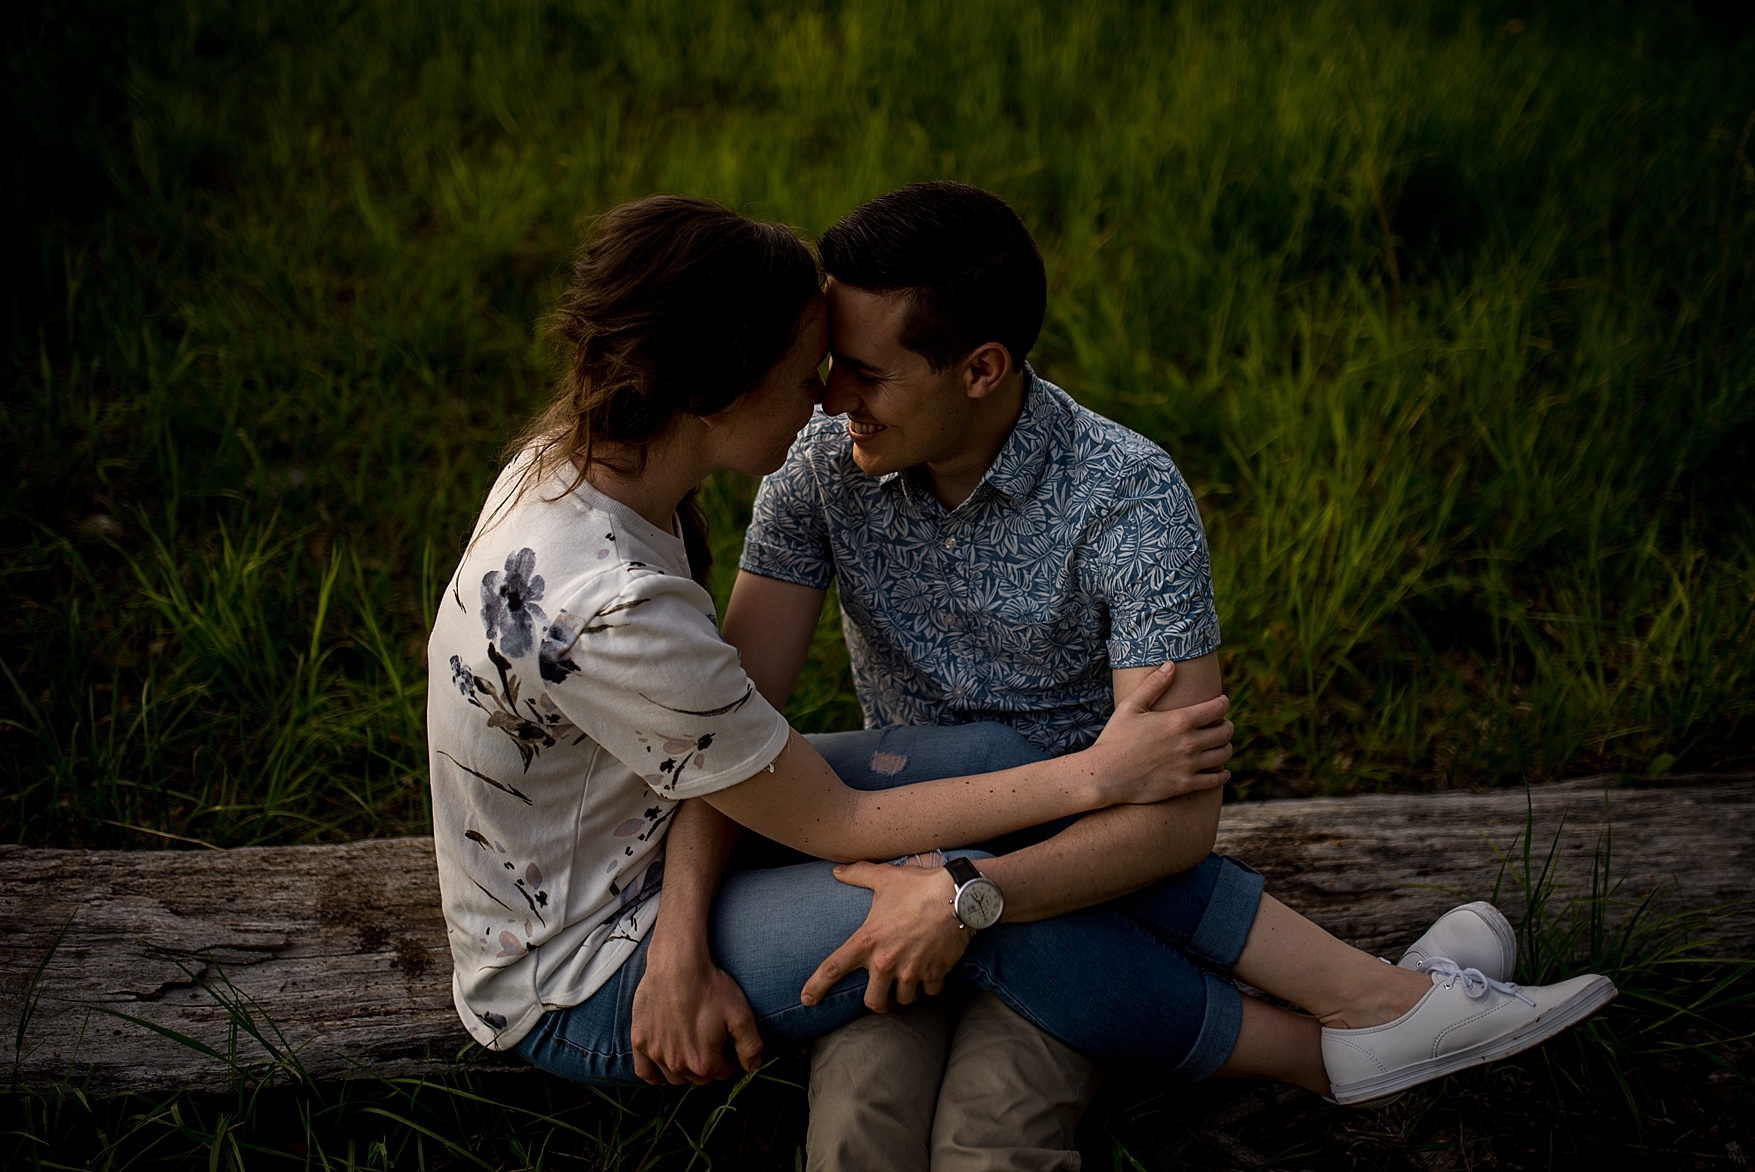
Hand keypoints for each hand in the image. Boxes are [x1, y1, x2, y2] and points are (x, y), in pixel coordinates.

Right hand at [630, 951, 762, 1084]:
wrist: (677, 965)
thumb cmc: (710, 987)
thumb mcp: (741, 1015)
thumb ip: (751, 1046)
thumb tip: (753, 1068)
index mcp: (704, 1062)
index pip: (722, 1073)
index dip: (728, 1060)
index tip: (726, 1045)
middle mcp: (677, 1065)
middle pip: (698, 1078)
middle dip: (707, 1066)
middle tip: (709, 1044)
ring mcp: (656, 1054)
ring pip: (674, 1077)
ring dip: (684, 1070)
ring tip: (690, 1049)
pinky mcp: (639, 1042)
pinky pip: (645, 1073)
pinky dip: (655, 1075)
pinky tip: (664, 1066)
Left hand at [800, 859, 971, 1011]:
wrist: (958, 895)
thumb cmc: (918, 886)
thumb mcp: (884, 877)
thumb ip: (858, 875)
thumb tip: (836, 871)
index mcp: (867, 940)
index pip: (833, 968)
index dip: (816, 987)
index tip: (806, 1000)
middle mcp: (886, 961)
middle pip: (873, 1002)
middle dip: (878, 1002)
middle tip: (882, 994)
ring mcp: (912, 971)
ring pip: (904, 1000)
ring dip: (905, 994)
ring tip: (908, 980)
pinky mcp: (935, 973)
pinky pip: (930, 992)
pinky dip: (930, 986)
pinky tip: (931, 973)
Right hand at [1086, 663, 1233, 805]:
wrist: (1106, 775)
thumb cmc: (1115, 738)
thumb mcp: (1131, 706)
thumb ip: (1153, 685)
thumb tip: (1171, 664)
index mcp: (1179, 720)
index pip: (1217, 708)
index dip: (1223, 703)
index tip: (1221, 702)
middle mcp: (1189, 742)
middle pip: (1225, 731)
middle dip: (1226, 725)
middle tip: (1221, 725)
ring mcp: (1189, 765)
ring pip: (1223, 754)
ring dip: (1225, 748)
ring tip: (1220, 745)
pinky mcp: (1185, 784)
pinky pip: (1216, 780)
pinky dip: (1222, 774)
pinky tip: (1221, 771)